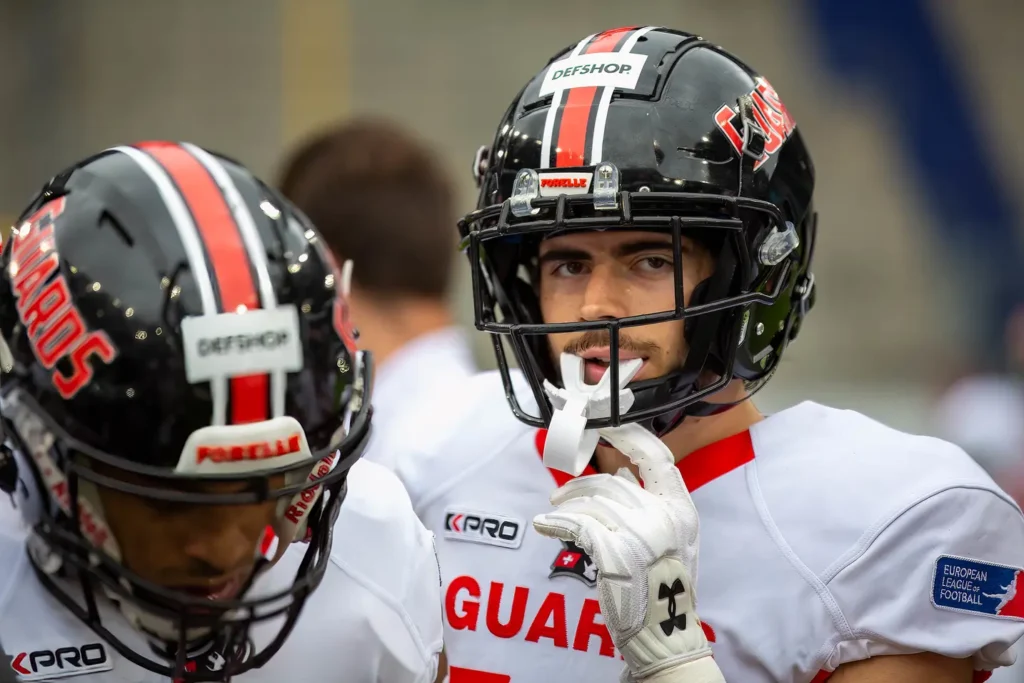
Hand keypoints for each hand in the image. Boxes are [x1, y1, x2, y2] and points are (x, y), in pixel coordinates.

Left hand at [533, 422, 723, 682]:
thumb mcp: (676, 540)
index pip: (657, 457)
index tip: (608, 426)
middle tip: (562, 492)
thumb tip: (621, 472)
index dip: (630, 437)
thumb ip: (653, 505)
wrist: (667, 634)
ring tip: (555, 513)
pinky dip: (556, 522)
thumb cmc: (665, 588)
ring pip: (591, 500)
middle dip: (580, 483)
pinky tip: (545, 525)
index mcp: (682, 510)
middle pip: (612, 480)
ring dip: (567, 503)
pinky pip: (577, 524)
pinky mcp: (614, 553)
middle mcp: (663, 516)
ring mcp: (639, 533)